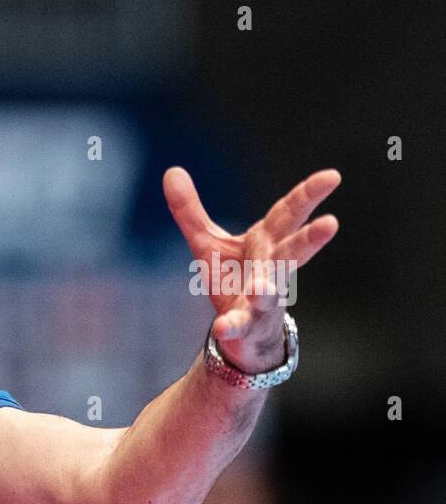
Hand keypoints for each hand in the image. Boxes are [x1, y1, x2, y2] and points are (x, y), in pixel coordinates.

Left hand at [164, 166, 340, 372]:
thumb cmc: (233, 280)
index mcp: (265, 243)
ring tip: (263, 287)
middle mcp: (271, 269)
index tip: (333, 176)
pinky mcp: (247, 326)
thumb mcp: (208, 242)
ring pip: (270, 293)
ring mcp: (263, 301)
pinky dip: (232, 326)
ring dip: (268, 290)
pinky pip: (239, 326)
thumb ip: (190, 210)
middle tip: (330, 224)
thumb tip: (171, 170)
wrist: (242, 333)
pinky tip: (223, 327)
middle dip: (311, 238)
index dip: (308, 195)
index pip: (288, 214)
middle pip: (292, 251)